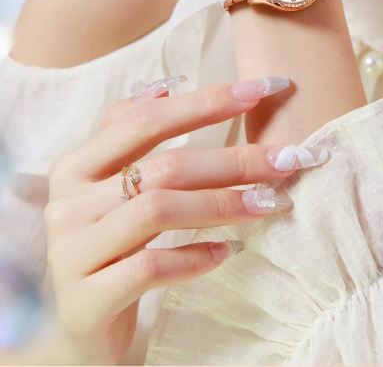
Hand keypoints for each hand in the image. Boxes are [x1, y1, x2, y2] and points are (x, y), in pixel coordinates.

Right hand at [44, 76, 323, 363]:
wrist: (76, 324)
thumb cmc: (109, 243)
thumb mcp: (110, 185)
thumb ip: (129, 134)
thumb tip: (167, 85)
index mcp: (78, 165)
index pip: (146, 119)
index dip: (206, 101)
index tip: (262, 89)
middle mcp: (68, 202)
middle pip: (163, 166)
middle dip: (233, 159)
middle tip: (287, 159)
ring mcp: (73, 251)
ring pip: (158, 210)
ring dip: (223, 204)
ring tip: (268, 203)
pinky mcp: (86, 299)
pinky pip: (150, 268)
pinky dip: (195, 256)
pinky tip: (228, 251)